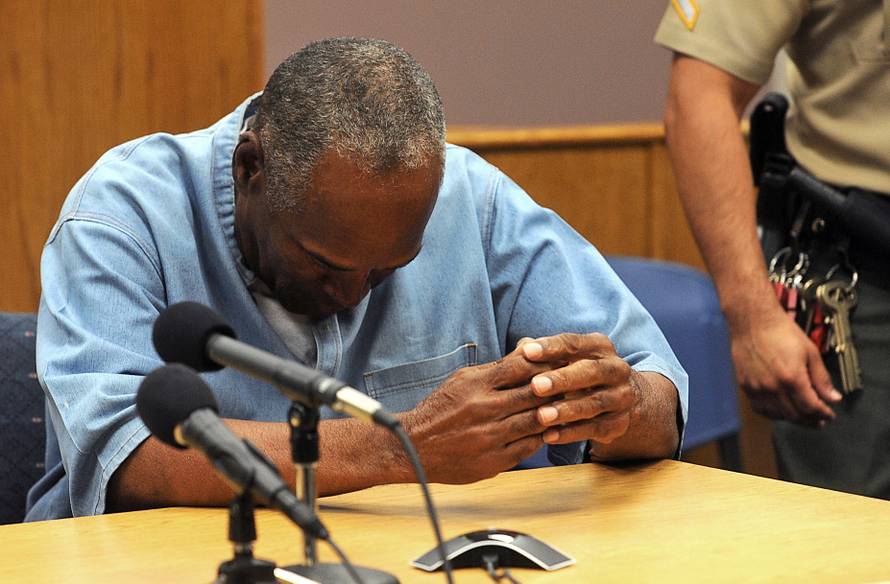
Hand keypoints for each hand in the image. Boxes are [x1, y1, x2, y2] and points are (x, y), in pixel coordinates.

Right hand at [401, 344, 554, 483]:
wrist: (414, 447)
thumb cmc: (441, 409)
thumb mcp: (464, 379)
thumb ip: (497, 366)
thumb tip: (529, 347)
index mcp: (476, 384)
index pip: (521, 366)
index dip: (545, 363)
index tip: (558, 363)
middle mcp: (484, 409)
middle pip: (534, 393)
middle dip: (555, 387)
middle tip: (572, 384)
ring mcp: (490, 437)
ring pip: (535, 421)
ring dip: (554, 414)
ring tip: (566, 407)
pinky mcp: (493, 461)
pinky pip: (528, 447)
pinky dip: (541, 436)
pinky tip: (548, 430)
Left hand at [519, 333, 638, 447]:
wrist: (617, 398)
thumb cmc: (578, 372)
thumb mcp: (566, 357)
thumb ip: (544, 353)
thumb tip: (521, 348)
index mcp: (599, 346)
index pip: (574, 343)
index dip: (550, 347)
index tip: (527, 352)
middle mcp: (615, 369)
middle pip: (590, 371)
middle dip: (562, 379)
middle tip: (536, 386)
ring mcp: (620, 397)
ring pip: (594, 403)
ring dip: (566, 410)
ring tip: (541, 416)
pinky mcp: (619, 423)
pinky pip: (595, 429)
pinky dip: (571, 433)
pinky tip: (548, 436)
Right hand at [730, 305, 840, 425]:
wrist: (753, 322)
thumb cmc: (780, 332)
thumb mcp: (810, 352)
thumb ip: (821, 378)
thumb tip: (833, 398)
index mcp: (792, 377)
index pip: (811, 407)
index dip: (823, 413)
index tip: (829, 414)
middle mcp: (773, 386)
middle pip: (795, 414)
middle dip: (810, 419)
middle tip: (819, 418)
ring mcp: (757, 388)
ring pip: (777, 415)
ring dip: (792, 418)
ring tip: (802, 415)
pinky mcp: (745, 386)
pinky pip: (760, 408)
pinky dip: (773, 413)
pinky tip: (781, 410)